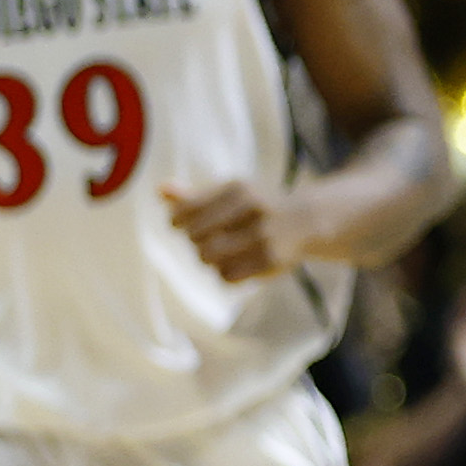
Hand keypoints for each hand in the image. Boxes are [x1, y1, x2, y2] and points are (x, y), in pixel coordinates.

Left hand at [165, 176, 321, 283]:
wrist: (306, 221)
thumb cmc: (257, 205)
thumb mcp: (229, 193)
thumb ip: (194, 194)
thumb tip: (159, 190)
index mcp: (238, 189)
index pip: (186, 211)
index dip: (177, 222)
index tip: (182, 225)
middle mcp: (252, 209)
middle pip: (195, 237)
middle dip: (196, 241)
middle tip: (208, 239)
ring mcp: (263, 235)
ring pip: (209, 258)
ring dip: (209, 259)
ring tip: (221, 252)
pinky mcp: (270, 260)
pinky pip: (227, 276)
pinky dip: (225, 273)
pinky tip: (236, 264)